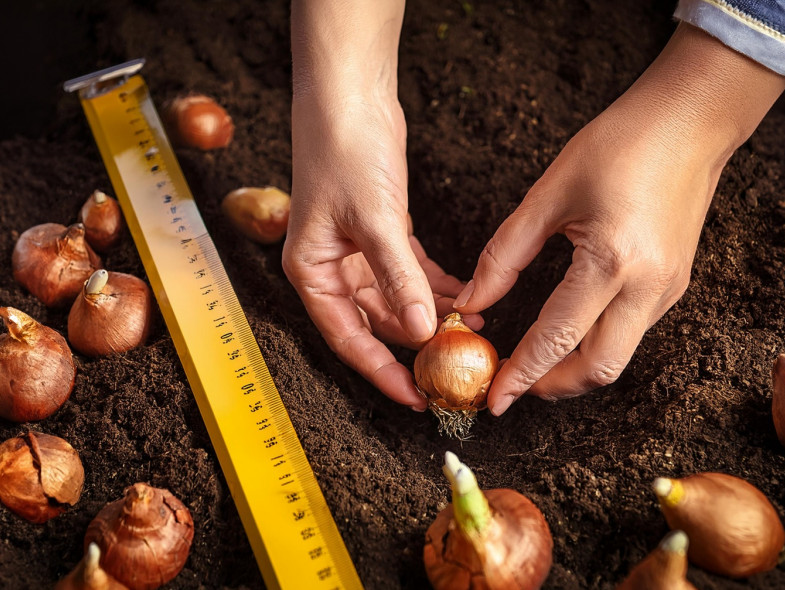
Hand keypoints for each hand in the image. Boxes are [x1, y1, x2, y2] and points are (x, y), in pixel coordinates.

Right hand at [285, 91, 479, 408]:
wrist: (349, 95)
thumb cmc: (342, 151)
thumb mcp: (374, 221)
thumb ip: (399, 279)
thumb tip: (422, 331)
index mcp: (312, 273)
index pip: (348, 339)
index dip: (382, 372)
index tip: (415, 397)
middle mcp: (331, 269)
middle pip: (375, 324)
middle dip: (415, 345)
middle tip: (456, 364)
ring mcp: (356, 252)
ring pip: (397, 301)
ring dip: (432, 315)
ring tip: (472, 330)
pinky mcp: (381, 233)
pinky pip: (410, 274)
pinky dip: (436, 287)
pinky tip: (465, 297)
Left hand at [454, 24, 784, 413]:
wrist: (692, 121)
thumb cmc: (620, 144)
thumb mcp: (549, 194)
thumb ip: (505, 255)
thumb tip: (471, 301)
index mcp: (612, 262)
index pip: (557, 339)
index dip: (521, 376)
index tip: (492, 400)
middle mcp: (647, 286)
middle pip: (598, 369)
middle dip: (551, 387)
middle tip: (512, 383)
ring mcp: (668, 289)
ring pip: (618, 356)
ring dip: (573, 369)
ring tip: (532, 362)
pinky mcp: (675, 284)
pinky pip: (632, 332)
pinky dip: (595, 344)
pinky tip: (567, 332)